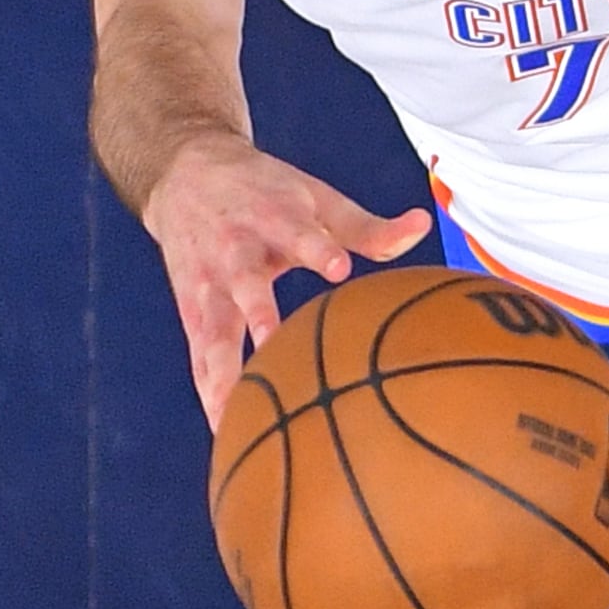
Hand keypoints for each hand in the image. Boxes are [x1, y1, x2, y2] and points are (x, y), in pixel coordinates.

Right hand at [141, 133, 432, 427]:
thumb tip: (423, 225)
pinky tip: (225, 430)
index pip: (298, 233)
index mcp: (274, 219)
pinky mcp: (192, 312)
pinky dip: (210, 392)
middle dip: (260, 315)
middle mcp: (236, 253)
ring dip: (226, 374)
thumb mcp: (316, 198)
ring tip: (240, 418)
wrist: (185, 177)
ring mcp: (209, 287)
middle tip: (276, 345)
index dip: (317, 249)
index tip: (339, 267)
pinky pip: (200, 358)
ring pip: (214, 334)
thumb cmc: (267, 193)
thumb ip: (367, 226)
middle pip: (246, 286)